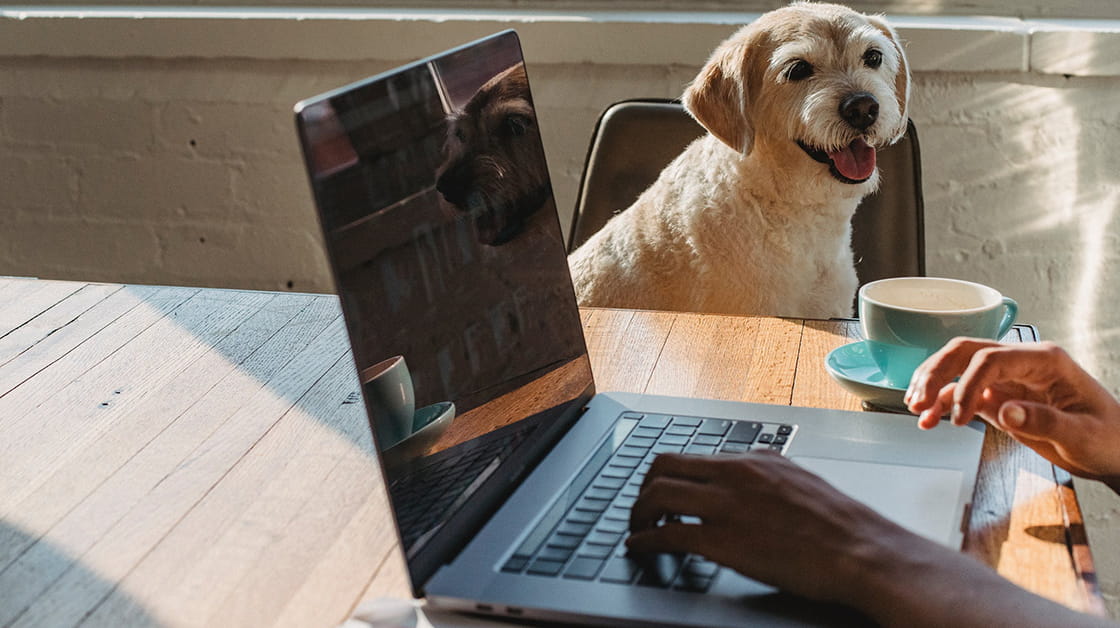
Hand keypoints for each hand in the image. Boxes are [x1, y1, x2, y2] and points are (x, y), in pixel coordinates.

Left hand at [626, 451, 907, 603]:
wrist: (863, 552)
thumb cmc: (842, 528)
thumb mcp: (802, 484)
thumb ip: (769, 478)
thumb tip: (752, 480)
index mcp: (756, 460)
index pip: (694, 455)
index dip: (668, 474)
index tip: (660, 488)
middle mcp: (736, 473)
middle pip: (665, 465)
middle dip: (644, 487)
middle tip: (640, 507)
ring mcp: (727, 504)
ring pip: (658, 494)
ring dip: (638, 512)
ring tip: (636, 528)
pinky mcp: (722, 539)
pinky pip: (667, 533)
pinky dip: (645, 540)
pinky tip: (640, 548)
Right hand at [906, 338, 1119, 485]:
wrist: (1116, 452)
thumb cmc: (1109, 438)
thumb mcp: (1083, 435)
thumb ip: (1044, 421)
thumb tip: (1005, 411)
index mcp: (1044, 361)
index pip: (990, 359)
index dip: (968, 385)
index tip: (960, 417)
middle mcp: (1021, 363)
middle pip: (965, 352)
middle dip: (936, 373)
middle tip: (918, 400)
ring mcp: (1008, 379)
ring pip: (957, 367)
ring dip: (933, 384)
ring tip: (916, 408)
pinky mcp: (999, 397)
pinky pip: (962, 393)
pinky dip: (942, 404)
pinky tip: (929, 420)